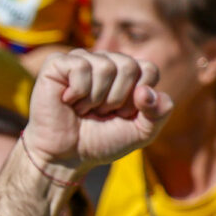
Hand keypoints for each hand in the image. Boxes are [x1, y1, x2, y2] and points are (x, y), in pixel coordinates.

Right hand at [21, 49, 168, 174]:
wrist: (66, 156)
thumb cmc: (101, 141)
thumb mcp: (142, 132)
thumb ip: (160, 112)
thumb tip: (145, 90)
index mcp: (127, 72)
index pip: (149, 69)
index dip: (138, 99)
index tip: (121, 114)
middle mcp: (105, 61)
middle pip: (128, 66)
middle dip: (117, 99)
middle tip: (100, 113)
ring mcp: (80, 59)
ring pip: (105, 67)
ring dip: (95, 99)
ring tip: (83, 109)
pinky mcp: (56, 63)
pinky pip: (80, 67)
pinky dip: (78, 92)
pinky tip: (68, 101)